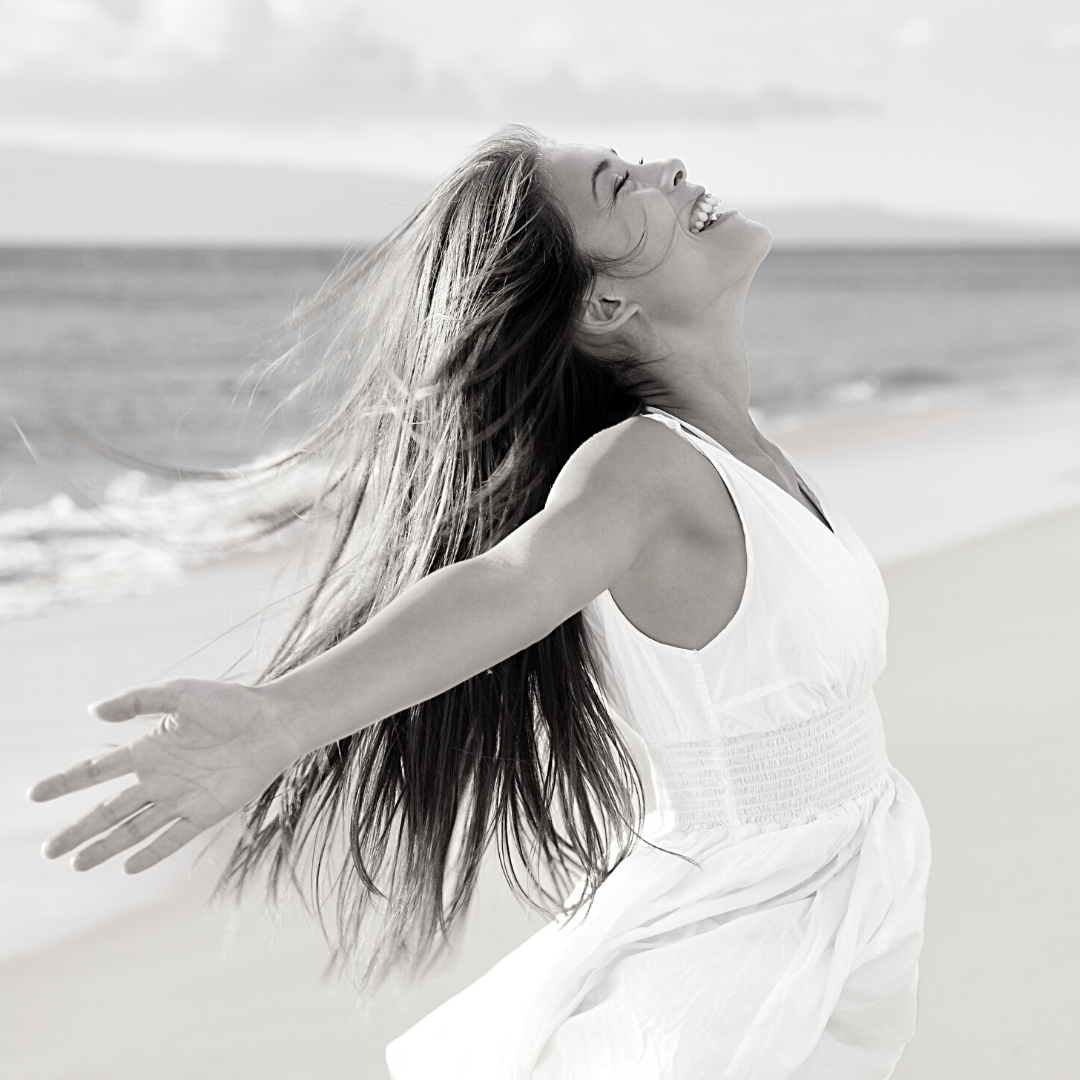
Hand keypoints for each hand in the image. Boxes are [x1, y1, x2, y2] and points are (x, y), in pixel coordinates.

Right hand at [29, 679, 300, 873]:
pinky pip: (172, 837)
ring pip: (133, 828)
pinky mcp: (206, 812)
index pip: (96, 771)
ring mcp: (181, 797)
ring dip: (105, 846)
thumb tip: (93, 710)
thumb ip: (138, 701)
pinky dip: (150, 852)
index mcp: (149, 749)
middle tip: (48, 850)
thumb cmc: (230, 703)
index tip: (33, 794)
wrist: (273, 722)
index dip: (65, 782)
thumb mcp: (180, 693)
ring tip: (76, 864)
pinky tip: (127, 866)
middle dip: (78, 829)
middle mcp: (160, 778)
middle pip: (109, 809)